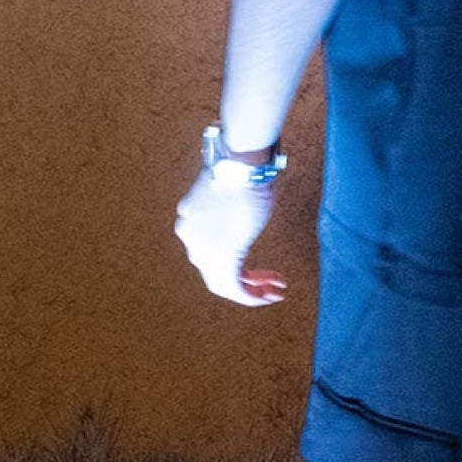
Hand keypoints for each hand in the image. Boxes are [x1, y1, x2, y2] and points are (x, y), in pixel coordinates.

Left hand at [174, 164, 287, 306]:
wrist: (243, 165)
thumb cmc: (241, 172)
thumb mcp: (227, 197)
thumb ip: (225, 215)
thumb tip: (238, 223)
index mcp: (188, 221)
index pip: (204, 252)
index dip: (228, 262)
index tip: (249, 264)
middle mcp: (190, 237)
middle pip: (213, 271)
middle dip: (244, 280)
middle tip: (267, 283)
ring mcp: (203, 247)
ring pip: (223, 282)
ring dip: (251, 289)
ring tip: (274, 290)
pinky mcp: (222, 255)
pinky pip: (234, 286)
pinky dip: (253, 295)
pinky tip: (271, 294)